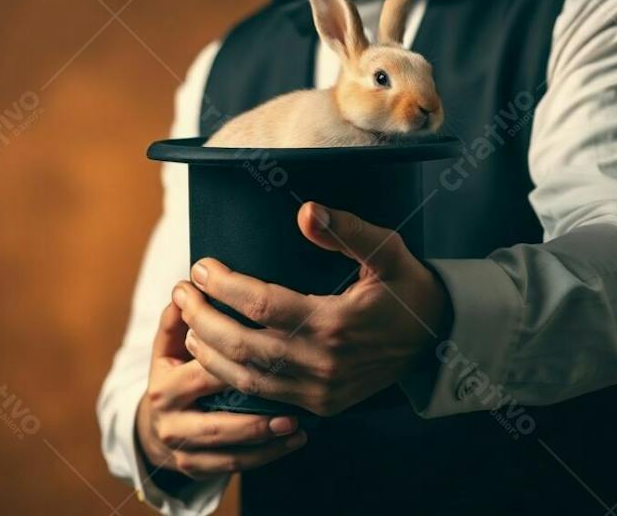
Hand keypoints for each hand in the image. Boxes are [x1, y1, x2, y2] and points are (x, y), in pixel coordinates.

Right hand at [135, 296, 309, 482]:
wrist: (156, 423)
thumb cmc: (174, 368)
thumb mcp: (169, 341)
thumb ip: (179, 315)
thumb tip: (187, 285)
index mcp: (164, 384)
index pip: (202, 369)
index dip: (235, 359)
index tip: (270, 347)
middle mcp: (170, 420)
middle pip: (217, 414)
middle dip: (255, 404)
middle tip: (294, 390)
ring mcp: (182, 449)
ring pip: (228, 447)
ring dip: (265, 436)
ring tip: (297, 421)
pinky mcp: (196, 469)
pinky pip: (235, 465)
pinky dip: (266, 456)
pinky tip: (294, 440)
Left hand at [172, 201, 449, 417]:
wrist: (437, 340)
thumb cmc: (406, 286)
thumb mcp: (386, 249)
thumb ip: (346, 230)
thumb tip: (305, 211)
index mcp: (334, 324)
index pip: (261, 305)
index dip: (224, 286)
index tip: (201, 266)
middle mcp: (322, 365)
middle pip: (243, 346)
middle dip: (203, 318)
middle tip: (180, 291)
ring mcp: (320, 392)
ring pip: (247, 379)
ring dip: (209, 352)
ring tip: (186, 322)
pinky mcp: (320, 406)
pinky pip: (264, 398)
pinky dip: (231, 380)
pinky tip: (212, 358)